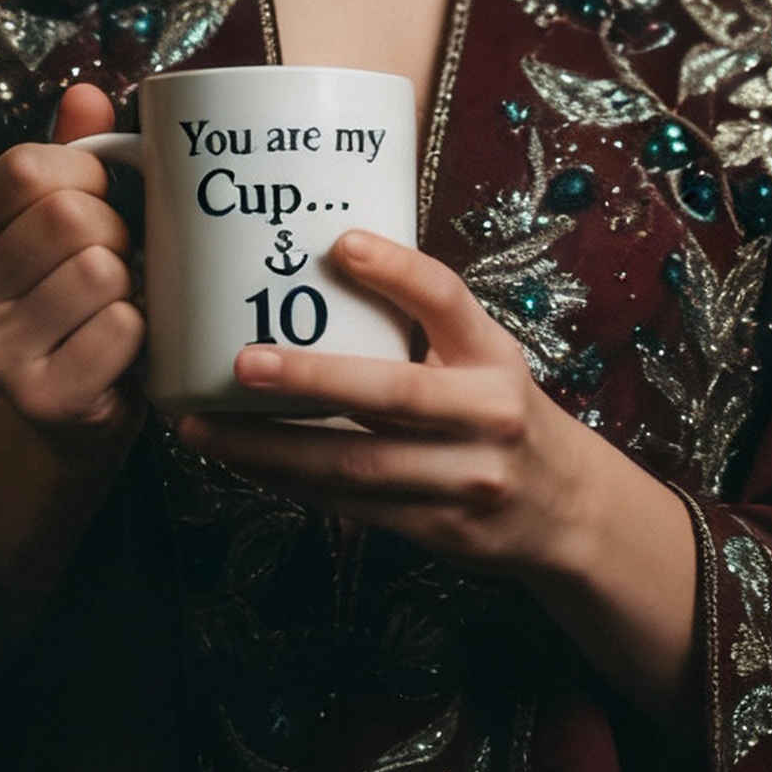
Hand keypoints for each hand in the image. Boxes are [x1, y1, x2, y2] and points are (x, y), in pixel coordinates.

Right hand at [0, 80, 144, 469]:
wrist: (71, 411)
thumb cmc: (73, 295)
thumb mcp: (66, 217)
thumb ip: (74, 151)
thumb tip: (87, 91)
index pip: (26, 166)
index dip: (85, 174)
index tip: (97, 200)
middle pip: (68, 216)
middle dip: (115, 231)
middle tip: (115, 260)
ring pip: (99, 272)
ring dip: (129, 285)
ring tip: (115, 303)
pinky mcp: (38, 398)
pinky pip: (119, 329)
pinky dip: (140, 332)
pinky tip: (122, 347)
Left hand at [176, 229, 593, 581]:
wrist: (566, 512)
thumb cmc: (502, 414)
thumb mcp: (484, 358)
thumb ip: (423, 323)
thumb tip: (325, 264)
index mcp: (494, 358)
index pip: (449, 302)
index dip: (399, 270)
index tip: (341, 243)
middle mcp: (487, 416)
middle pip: (392, 395)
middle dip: (310, 378)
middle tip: (241, 363)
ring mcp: (463, 480)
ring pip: (356, 464)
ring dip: (271, 448)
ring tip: (206, 427)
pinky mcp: (437, 529)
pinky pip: (351, 504)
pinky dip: (290, 483)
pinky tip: (243, 463)